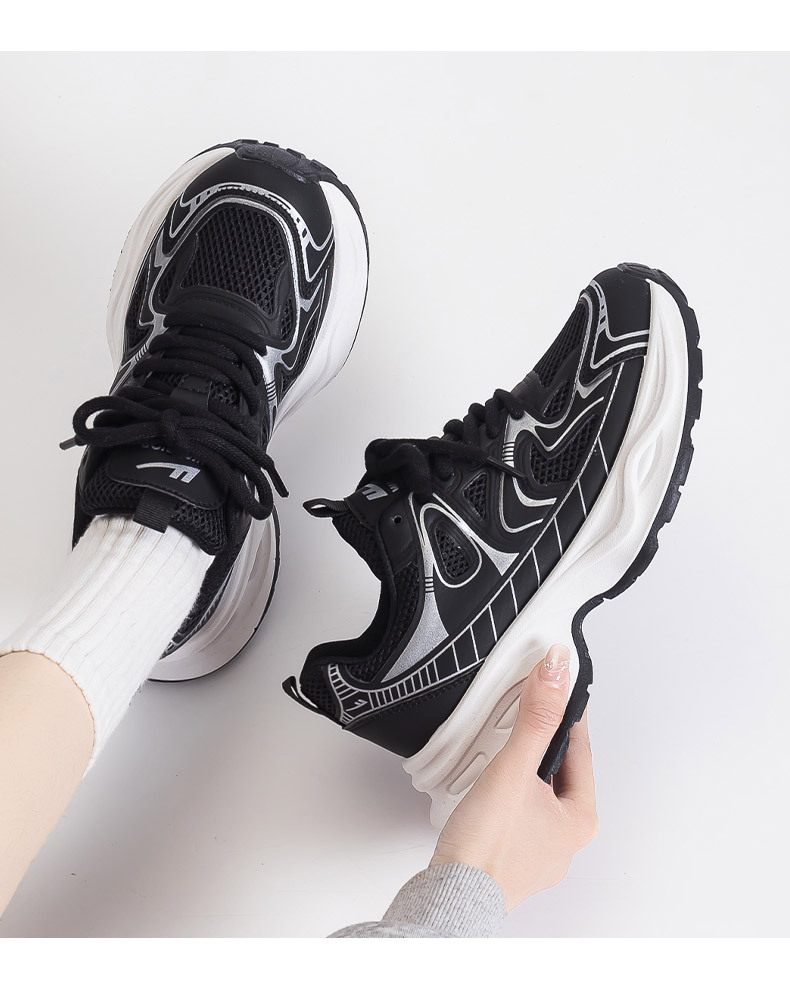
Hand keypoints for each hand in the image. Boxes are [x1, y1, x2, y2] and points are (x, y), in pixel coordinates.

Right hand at [430, 645, 598, 912]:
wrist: (450, 895)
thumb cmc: (487, 847)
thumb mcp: (515, 769)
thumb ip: (536, 718)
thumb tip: (555, 673)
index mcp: (580, 820)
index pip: (579, 749)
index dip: (566, 714)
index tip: (557, 689)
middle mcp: (565, 840)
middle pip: (557, 771)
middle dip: (539, 743)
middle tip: (524, 717)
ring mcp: (538, 851)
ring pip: (534, 793)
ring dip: (518, 770)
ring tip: (499, 755)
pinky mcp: (511, 857)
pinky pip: (515, 813)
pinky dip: (503, 795)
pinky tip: (485, 791)